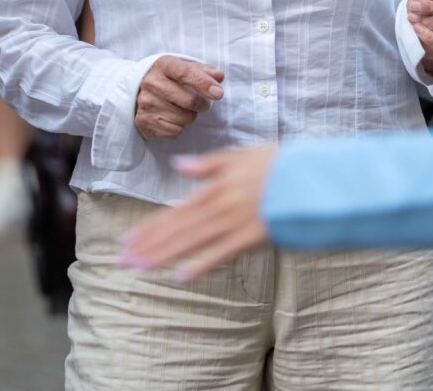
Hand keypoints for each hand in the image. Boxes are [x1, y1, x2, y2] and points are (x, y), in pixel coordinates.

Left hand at [119, 146, 275, 280]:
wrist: (308, 174)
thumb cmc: (276, 164)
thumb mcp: (240, 155)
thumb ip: (208, 164)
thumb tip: (178, 165)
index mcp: (215, 188)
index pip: (174, 211)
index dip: (149, 227)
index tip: (128, 241)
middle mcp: (218, 206)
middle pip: (177, 229)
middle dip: (149, 246)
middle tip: (123, 261)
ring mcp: (234, 222)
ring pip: (192, 242)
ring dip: (165, 255)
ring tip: (142, 268)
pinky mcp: (251, 236)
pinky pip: (222, 253)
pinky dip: (202, 265)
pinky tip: (182, 277)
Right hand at [133, 56, 224, 139]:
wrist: (137, 92)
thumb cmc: (169, 79)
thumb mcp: (185, 68)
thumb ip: (204, 71)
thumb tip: (219, 76)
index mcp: (163, 65)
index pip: (185, 73)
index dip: (204, 83)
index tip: (219, 94)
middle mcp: (151, 83)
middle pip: (189, 101)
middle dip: (203, 105)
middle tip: (203, 104)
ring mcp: (146, 103)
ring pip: (185, 118)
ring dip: (191, 116)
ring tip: (184, 109)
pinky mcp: (144, 122)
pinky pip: (175, 131)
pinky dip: (179, 127)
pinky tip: (173, 118)